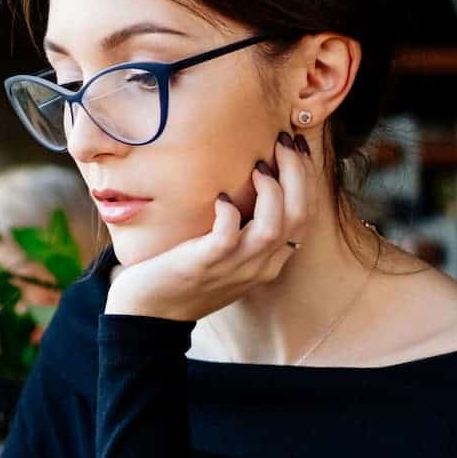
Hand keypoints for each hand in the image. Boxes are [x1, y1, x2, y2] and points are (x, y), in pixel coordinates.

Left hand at [106, 130, 316, 321]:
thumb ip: (244, 231)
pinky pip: (228, 236)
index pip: (305, 217)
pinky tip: (220, 197)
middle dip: (298, 174)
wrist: (148, 315)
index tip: (298, 148)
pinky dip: (229, 214)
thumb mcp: (226, 257)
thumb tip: (250, 185)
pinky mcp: (205, 264)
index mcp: (269, 262)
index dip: (307, 178)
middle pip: (299, 216)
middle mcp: (259, 266)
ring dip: (272, 191)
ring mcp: (234, 267)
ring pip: (274, 227)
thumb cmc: (183, 277)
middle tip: (286, 142)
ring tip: (259, 165)